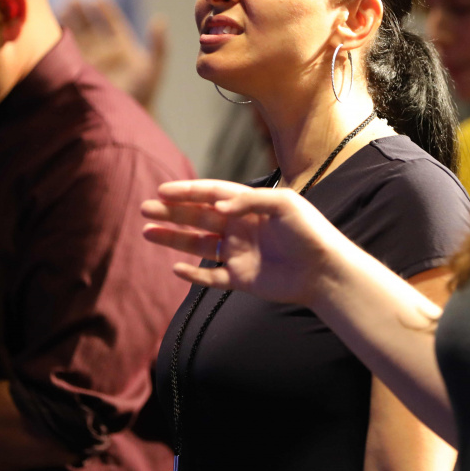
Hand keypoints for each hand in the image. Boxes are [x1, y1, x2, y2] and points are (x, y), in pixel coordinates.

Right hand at [60, 0, 166, 107]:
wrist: (128, 115)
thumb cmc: (144, 92)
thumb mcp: (153, 67)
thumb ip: (158, 45)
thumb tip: (160, 18)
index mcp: (122, 45)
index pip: (112, 22)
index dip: (105, 10)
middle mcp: (104, 50)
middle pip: (90, 25)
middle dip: (82, 12)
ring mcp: (90, 60)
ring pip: (76, 37)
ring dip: (69, 23)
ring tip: (60, 10)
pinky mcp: (79, 72)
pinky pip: (67, 55)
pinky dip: (60, 44)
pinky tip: (52, 34)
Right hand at [142, 179, 354, 306]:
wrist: (324, 270)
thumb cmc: (309, 232)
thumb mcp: (284, 204)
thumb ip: (248, 201)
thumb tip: (217, 208)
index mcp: (249, 206)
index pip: (211, 195)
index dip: (186, 191)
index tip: (162, 191)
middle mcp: (240, 227)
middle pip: (198, 217)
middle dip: (171, 212)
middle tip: (145, 208)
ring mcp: (238, 253)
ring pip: (198, 244)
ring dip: (173, 238)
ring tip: (147, 232)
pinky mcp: (241, 278)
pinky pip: (210, 276)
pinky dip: (192, 274)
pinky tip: (175, 267)